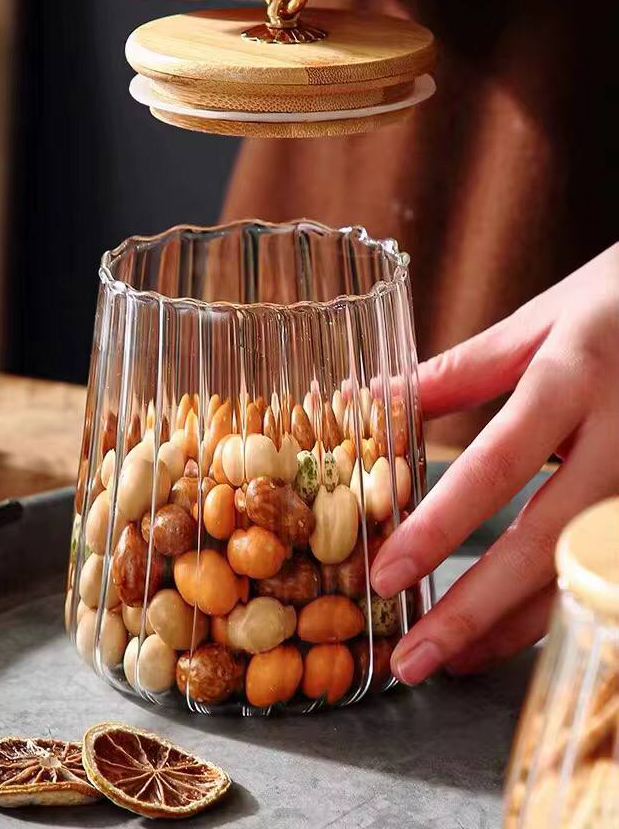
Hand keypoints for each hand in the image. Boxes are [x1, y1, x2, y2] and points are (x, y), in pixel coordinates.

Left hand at [370, 243, 618, 683]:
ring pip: (579, 572)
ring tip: (449, 660)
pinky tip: (509, 630)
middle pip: (543, 543)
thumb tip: (372, 402)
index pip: (497, 465)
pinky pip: (604, 570)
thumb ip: (460, 370)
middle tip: (411, 662)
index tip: (384, 573)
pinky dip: (554, 606)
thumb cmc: (616, 303)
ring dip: (511, 626)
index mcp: (572, 378)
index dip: (440, 526)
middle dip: (472, 612)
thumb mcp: (539, 321)